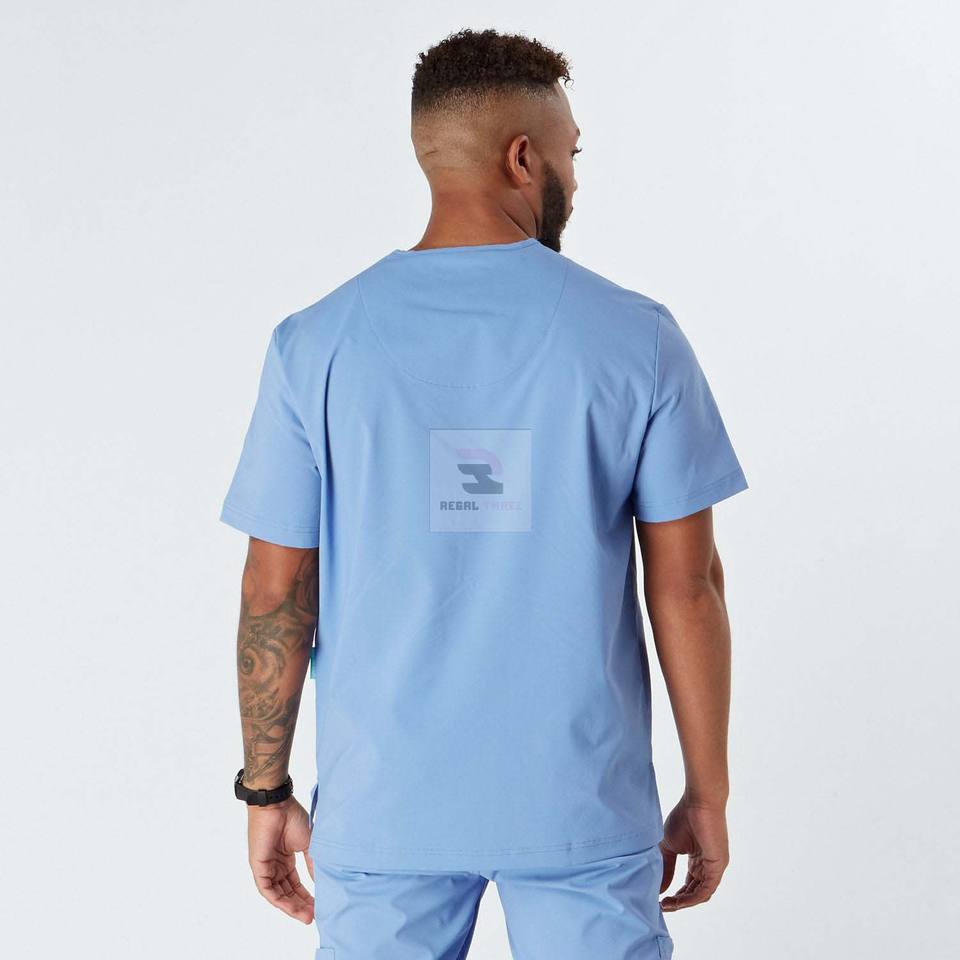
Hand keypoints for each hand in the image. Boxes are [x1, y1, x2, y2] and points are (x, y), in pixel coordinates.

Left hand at [247, 796, 315, 923]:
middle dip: (300, 905)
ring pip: (278, 894)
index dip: (306, 895)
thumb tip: (321, 882)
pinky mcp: (258, 867)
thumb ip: (313, 863)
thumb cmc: (292, 817)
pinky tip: (291, 908)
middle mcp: (275, 865)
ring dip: (292, 906)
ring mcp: (266, 867)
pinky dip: (279, 901)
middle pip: (287, 891)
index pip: (295, 883)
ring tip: (306, 916)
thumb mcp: (308, 843)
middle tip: (314, 916)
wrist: (277, 805)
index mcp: (286, 858)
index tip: (319, 905)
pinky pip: (267, 890)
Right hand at [659, 795, 728, 911]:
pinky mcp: (717, 866)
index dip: (675, 894)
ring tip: (668, 905)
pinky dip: (692, 898)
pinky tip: (678, 900)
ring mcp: (714, 867)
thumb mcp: (669, 846)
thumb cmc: (685, 817)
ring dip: (684, 902)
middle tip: (662, 906)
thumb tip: (659, 889)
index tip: (659, 899)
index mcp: (698, 860)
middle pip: (694, 892)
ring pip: (700, 894)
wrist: (698, 803)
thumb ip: (666, 867)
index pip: (688, 885)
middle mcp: (707, 866)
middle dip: (678, 901)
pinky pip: (706, 889)